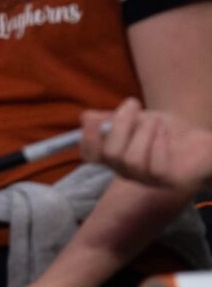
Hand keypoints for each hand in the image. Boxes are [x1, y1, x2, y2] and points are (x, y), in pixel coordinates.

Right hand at [80, 97, 211, 195]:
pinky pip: (155, 167)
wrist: (198, 141)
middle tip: (133, 104)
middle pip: (110, 154)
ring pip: (132, 160)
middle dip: (121, 125)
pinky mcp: (166, 182)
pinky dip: (159, 144)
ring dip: (144, 133)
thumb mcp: (137, 118)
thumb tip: (86, 117)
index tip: (94, 117)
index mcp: (114, 156)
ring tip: (155, 121)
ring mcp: (146, 179)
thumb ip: (111, 118)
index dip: (87, 137)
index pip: (90, 155)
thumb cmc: (164, 130)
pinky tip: (165, 133)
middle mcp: (126, 171)